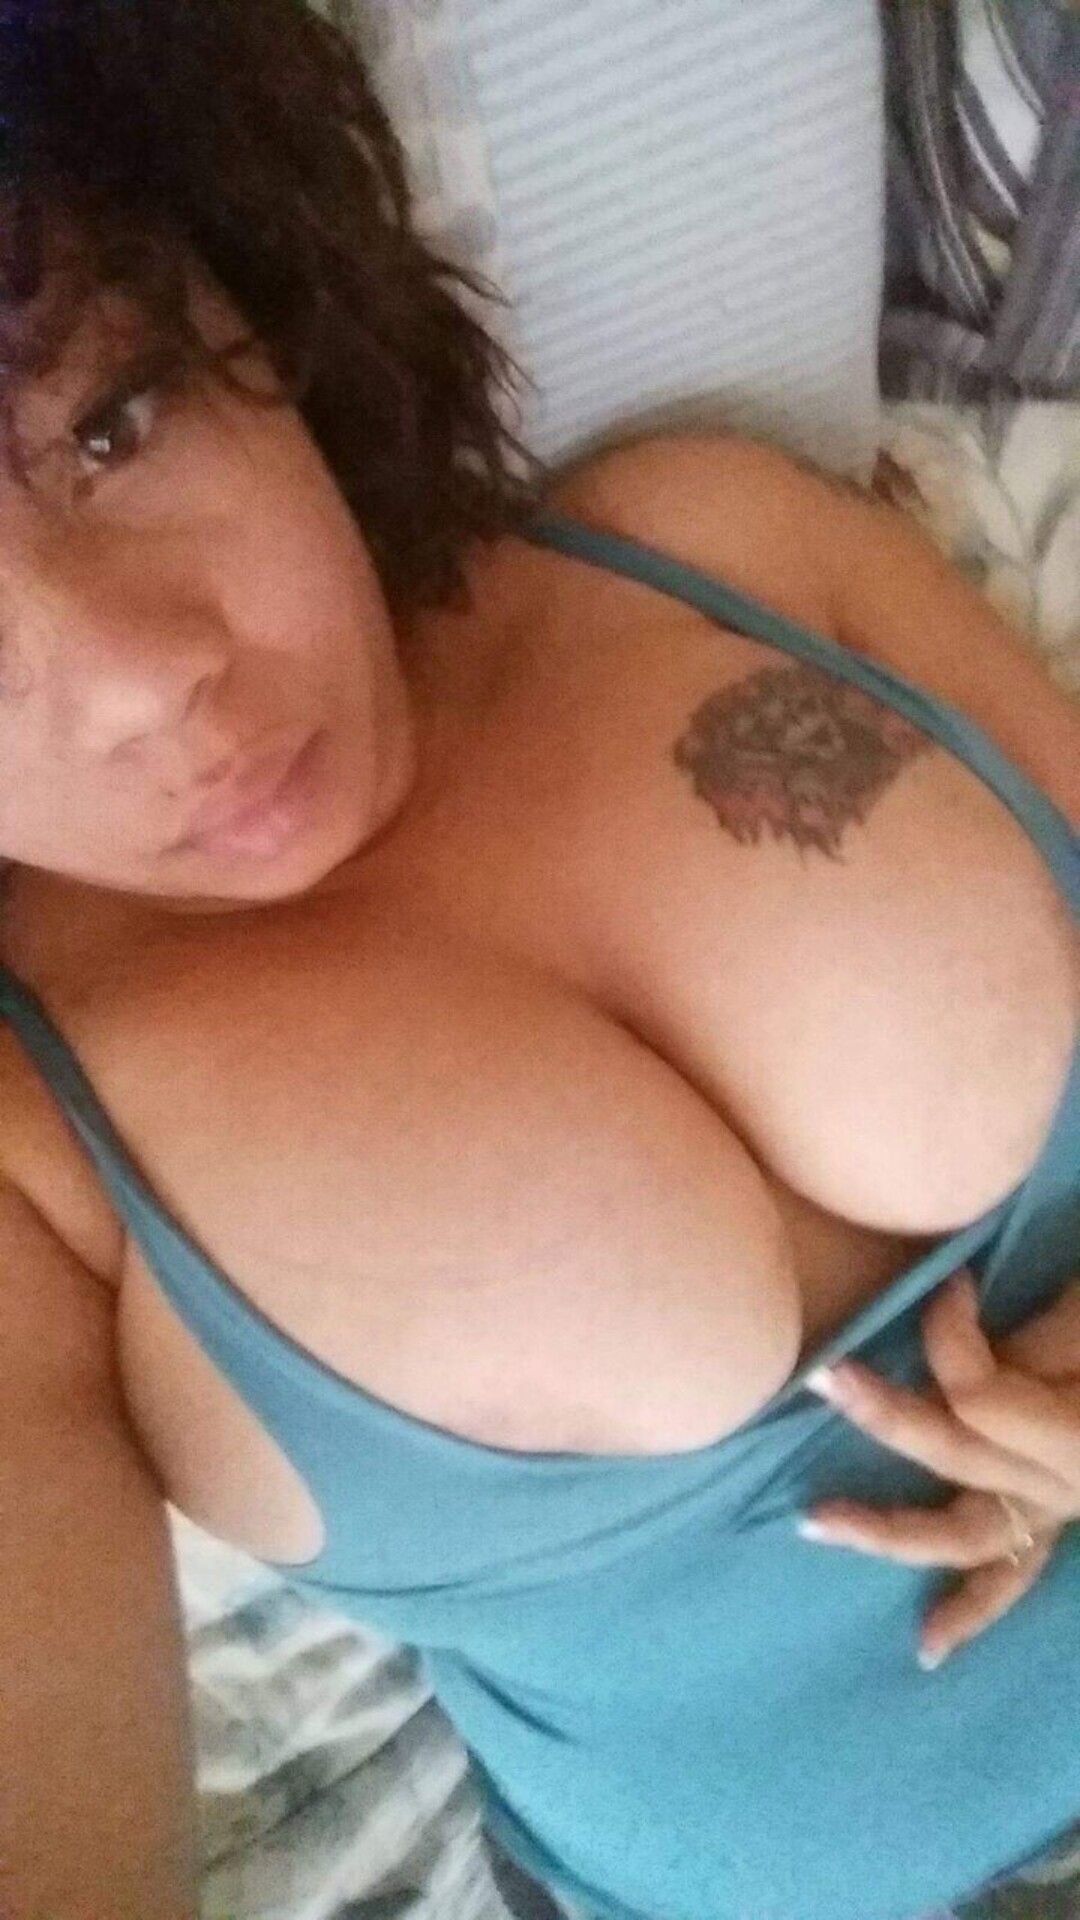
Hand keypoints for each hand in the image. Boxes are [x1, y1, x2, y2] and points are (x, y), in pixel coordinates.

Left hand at [798, 1270, 1079, 1668]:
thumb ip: (1048, 1332)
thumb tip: (960, 1316)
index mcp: (1077, 1437)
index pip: (981, 1396)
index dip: (951, 1333)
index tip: (955, 1280)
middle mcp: (1068, 1487)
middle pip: (957, 1454)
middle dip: (886, 1416)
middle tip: (824, 1376)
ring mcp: (1061, 1511)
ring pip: (965, 1536)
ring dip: (887, 1531)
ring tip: (813, 1524)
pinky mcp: (1056, 1518)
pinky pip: (1013, 1575)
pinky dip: (971, 1611)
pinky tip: (926, 1650)